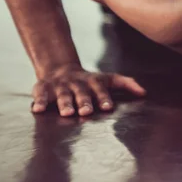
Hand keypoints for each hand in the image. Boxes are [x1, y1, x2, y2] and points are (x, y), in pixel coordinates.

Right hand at [31, 65, 145, 116]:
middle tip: (87, 112)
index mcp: (93, 81)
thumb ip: (126, 84)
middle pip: (81, 93)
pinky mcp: (43, 87)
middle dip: (84, 102)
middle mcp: (77, 83)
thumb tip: (144, 93)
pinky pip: (39, 94)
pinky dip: (38, 101)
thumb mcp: (108, 79)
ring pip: (62, 94)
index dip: (104, 98)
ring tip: (67, 112)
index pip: (100, 89)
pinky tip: (37, 110)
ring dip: (65, 103)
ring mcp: (60, 85)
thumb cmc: (90, 81)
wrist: (61, 69)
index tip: (108, 107)